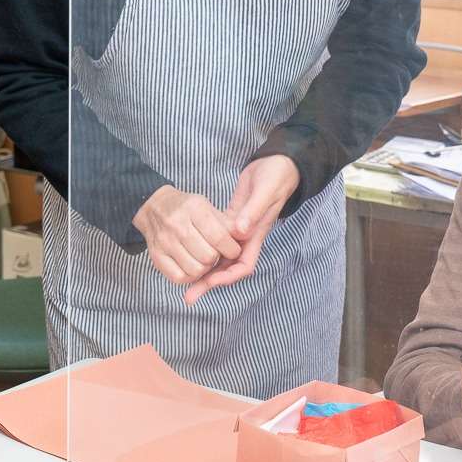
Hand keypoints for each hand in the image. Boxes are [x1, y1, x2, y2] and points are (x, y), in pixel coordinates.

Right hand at [132, 185, 241, 288]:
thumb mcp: (207, 206)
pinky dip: (190, 277)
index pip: (219, 238)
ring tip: (204, 259)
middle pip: (208, 257)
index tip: (233, 250)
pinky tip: (192, 267)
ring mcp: (165, 242)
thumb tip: (245, 236)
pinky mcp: (156, 256)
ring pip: (195, 270)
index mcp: (194, 208)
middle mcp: (177, 225)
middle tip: (216, 253)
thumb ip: (226, 223)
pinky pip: (179, 278)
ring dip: (205, 269)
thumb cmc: (187, 208)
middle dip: (218, 259)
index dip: (232, 249)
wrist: (154, 208)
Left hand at [182, 155, 298, 303]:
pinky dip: (203, 249)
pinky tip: (188, 254)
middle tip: (188, 297)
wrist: (277, 164)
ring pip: (218, 257)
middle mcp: (246, 237)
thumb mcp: (265, 192)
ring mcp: (237, 230)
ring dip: (203, 271)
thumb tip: (238, 232)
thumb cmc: (276, 177)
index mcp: (256, 234)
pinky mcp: (230, 220)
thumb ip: (252, 212)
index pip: (243, 265)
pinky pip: (214, 241)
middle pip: (226, 268)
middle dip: (208, 283)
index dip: (228, 276)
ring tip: (184, 284)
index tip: (210, 281)